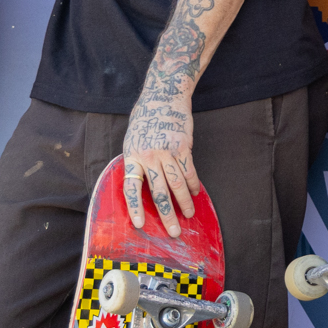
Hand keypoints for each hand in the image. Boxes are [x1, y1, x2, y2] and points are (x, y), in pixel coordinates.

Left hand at [121, 97, 201, 234]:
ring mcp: (167, 151)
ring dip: (184, 203)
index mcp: (132, 156)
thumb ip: (135, 161)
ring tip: (188, 215)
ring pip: (177, 184)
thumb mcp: (132, 140)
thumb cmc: (145, 118)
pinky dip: (193, 184)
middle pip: (159, 191)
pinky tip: (195, 193)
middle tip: (173, 232)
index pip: (131, 187)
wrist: (163, 95)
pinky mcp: (183, 146)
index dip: (136, 207)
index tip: (140, 224)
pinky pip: (189, 171)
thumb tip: (139, 185)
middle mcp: (149, 156)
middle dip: (166, 215)